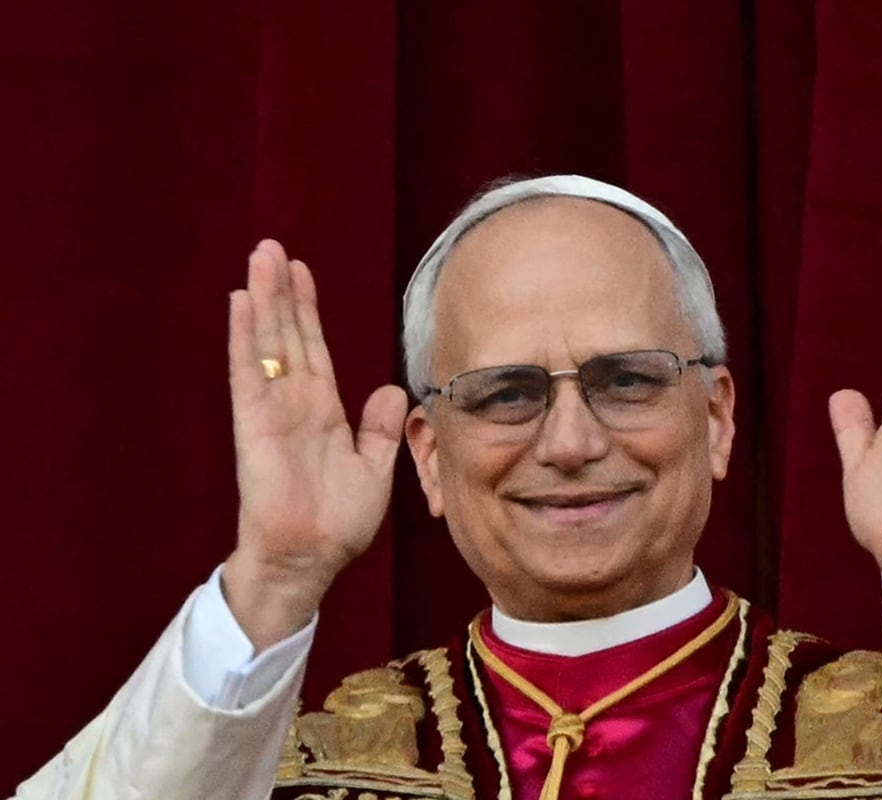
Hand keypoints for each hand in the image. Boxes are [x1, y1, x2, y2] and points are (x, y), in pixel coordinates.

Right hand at [222, 240, 407, 650]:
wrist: (310, 560)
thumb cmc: (337, 523)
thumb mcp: (374, 469)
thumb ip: (380, 429)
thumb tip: (393, 390)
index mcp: (323, 411)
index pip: (314, 348)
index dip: (307, 310)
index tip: (303, 273)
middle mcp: (295, 403)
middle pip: (288, 335)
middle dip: (282, 291)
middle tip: (272, 246)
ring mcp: (273, 411)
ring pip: (268, 343)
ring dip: (263, 299)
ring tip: (260, 256)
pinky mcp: (255, 425)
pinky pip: (248, 373)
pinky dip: (244, 338)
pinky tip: (241, 302)